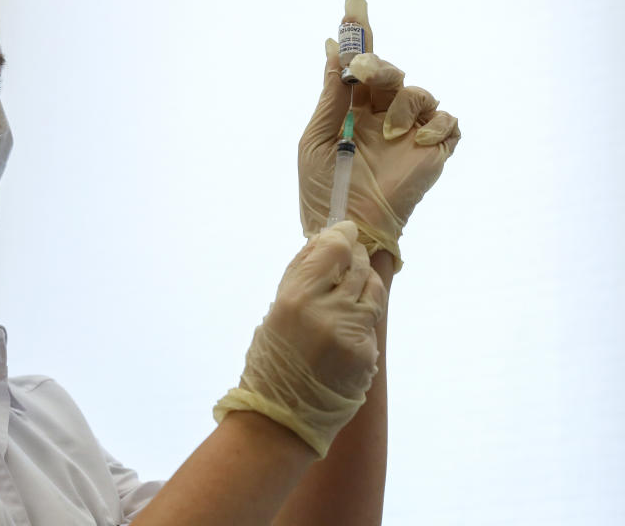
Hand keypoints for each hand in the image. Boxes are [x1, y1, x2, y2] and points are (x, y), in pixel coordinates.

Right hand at [212, 221, 386, 457]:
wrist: (282, 415)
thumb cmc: (272, 360)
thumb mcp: (276, 311)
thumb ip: (301, 275)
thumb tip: (325, 238)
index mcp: (295, 298)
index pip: (333, 249)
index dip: (343, 235)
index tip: (346, 231)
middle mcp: (325, 313)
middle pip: (357, 265)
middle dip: (355, 257)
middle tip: (349, 258)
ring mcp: (349, 334)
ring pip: (373, 289)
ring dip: (364, 284)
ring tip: (349, 292)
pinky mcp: (366, 354)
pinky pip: (371, 322)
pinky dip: (361, 319)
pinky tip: (345, 329)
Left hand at [298, 0, 460, 269]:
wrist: (348, 227)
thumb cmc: (325, 188)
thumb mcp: (319, 138)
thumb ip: (331, 95)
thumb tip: (333, 49)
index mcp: (352, 111)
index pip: (359, 65)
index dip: (358, 34)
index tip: (353, 0)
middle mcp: (382, 116)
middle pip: (390, 72)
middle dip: (378, 65)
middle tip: (363, 71)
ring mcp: (410, 133)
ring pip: (419, 93)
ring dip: (402, 104)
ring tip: (385, 133)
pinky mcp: (434, 151)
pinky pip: (448, 121)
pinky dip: (434, 125)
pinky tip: (414, 140)